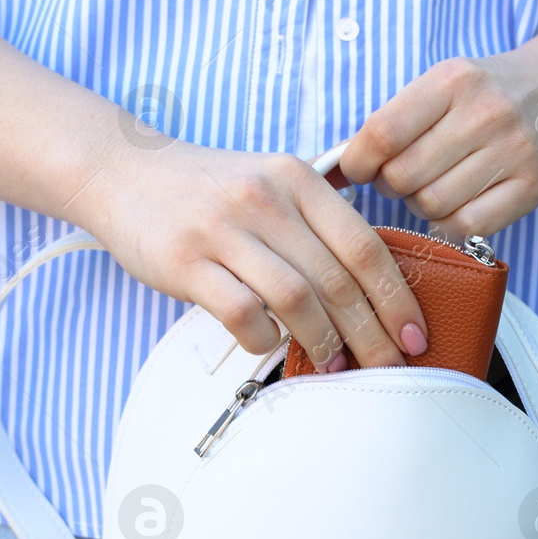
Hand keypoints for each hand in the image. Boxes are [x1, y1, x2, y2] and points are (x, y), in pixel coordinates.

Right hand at [87, 140, 427, 370]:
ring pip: (296, 298)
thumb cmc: (205, 189)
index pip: (365, 247)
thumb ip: (318, 221)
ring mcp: (223, 229)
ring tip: (334, 362)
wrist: (122, 171)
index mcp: (297, 179)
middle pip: (338, 280)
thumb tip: (376, 286)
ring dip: (323, 341)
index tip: (415, 335)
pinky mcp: (185, 260)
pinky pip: (241, 312)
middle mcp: (264, 199)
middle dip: (372, 333)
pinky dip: (264, 337)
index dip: (398, 298)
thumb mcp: (270, 181)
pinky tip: (269, 342)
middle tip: (387, 366)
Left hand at [338, 52, 537, 241]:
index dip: (356, 162)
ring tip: (433, 185)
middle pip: (403, 177)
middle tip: (401, 176)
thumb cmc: (483, 93)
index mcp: (452, 80)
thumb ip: (391, 122)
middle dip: (390, 184)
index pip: (382, 133)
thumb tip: (329, 171)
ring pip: (432, 205)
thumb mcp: (440, 86)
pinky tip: (456, 204)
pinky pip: (467, 225)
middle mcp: (485, 112)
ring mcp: (513, 151)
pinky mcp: (532, 186)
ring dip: (420, 203)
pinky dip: (450, 224)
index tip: (356, 169)